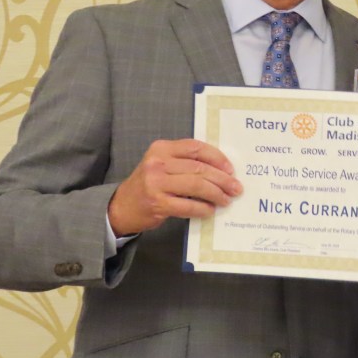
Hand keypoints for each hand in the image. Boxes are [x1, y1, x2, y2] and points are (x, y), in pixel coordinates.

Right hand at [107, 139, 241, 235]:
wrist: (122, 206)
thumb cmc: (149, 184)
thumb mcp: (162, 164)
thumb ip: (185, 162)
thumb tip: (221, 170)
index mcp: (161, 148)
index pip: (195, 147)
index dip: (217, 157)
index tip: (230, 168)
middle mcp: (157, 163)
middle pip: (199, 168)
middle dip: (222, 179)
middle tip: (235, 188)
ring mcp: (156, 183)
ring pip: (196, 185)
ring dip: (216, 193)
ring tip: (226, 199)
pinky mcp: (157, 203)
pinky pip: (188, 205)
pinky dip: (203, 208)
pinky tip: (210, 210)